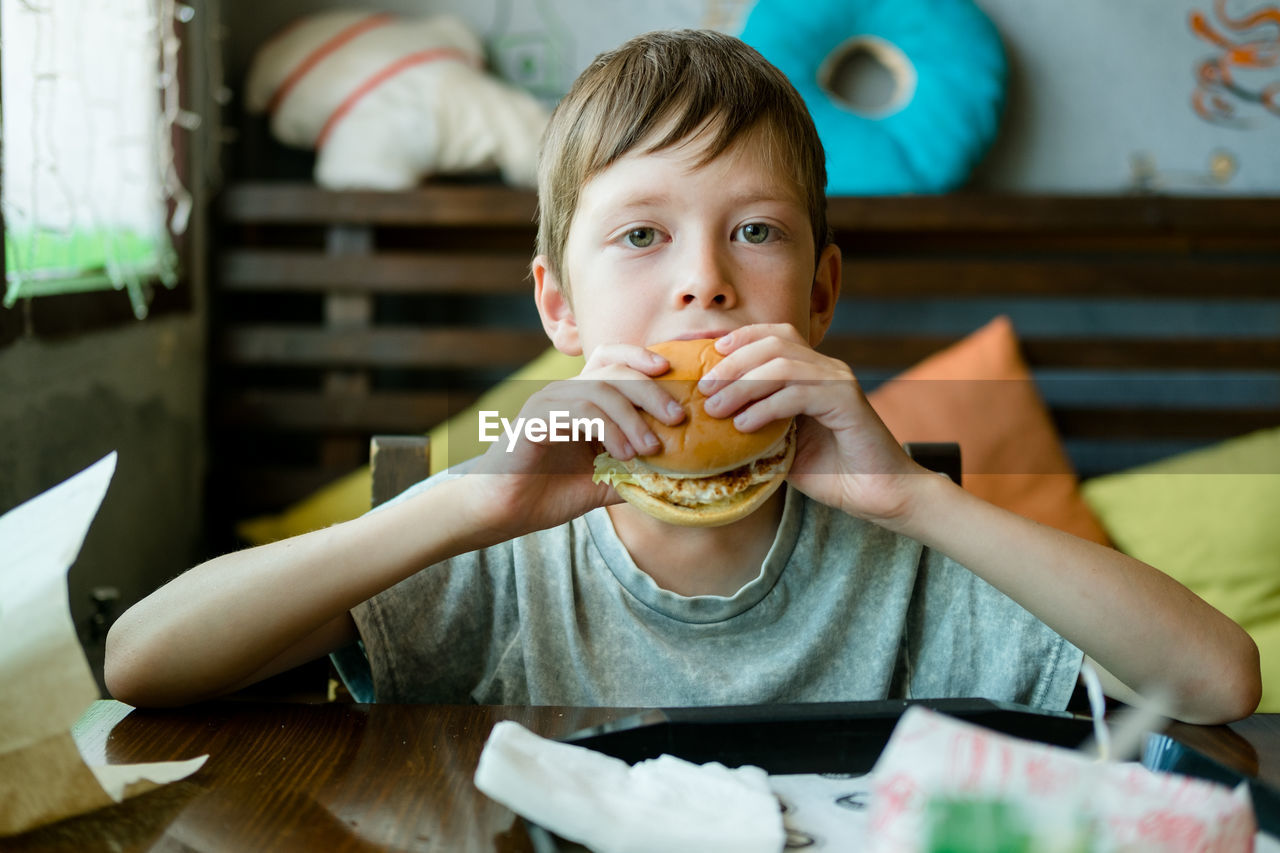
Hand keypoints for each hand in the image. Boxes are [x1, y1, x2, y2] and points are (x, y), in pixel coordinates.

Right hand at [464, 343, 683, 538]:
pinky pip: (578, 411)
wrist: (502, 513)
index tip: (671, 373)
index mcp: (579, 399)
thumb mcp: (601, 482)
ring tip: (651, 449)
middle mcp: (563, 393)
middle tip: (677, 418)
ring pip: (599, 390)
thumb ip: (633, 474)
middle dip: (651, 391)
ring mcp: (546, 404)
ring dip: (631, 418)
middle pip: (614, 371)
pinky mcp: (534, 421)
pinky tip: (622, 455)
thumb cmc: (547, 493)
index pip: (610, 357)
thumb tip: (676, 477)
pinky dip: (607, 430)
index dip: (640, 357)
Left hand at [700, 324, 926, 523]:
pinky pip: (798, 394)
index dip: (738, 339)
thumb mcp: (783, 444)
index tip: (704, 356)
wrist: (878, 493)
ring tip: (716, 409)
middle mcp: (827, 369)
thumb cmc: (831, 472)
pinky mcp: (846, 402)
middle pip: (773, 344)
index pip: (774, 336)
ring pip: (782, 365)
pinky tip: (744, 426)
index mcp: (813, 372)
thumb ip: (758, 424)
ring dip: (742, 385)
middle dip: (732, 362)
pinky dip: (765, 407)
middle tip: (704, 389)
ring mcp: (839, 382)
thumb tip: (713, 419)